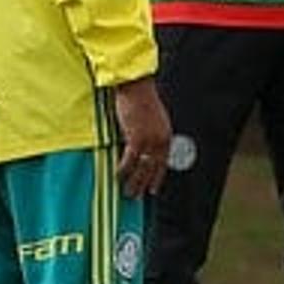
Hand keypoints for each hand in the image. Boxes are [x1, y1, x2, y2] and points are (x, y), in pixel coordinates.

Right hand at [113, 76, 171, 196]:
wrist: (136, 87)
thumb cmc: (140, 99)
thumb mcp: (150, 119)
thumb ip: (148, 135)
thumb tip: (139, 149)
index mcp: (166, 136)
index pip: (163, 163)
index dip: (158, 177)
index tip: (154, 189)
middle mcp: (161, 140)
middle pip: (153, 169)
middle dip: (145, 185)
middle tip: (137, 196)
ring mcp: (150, 141)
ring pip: (142, 168)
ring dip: (134, 182)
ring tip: (127, 193)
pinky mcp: (137, 138)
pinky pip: (130, 160)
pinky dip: (123, 170)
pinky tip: (117, 176)